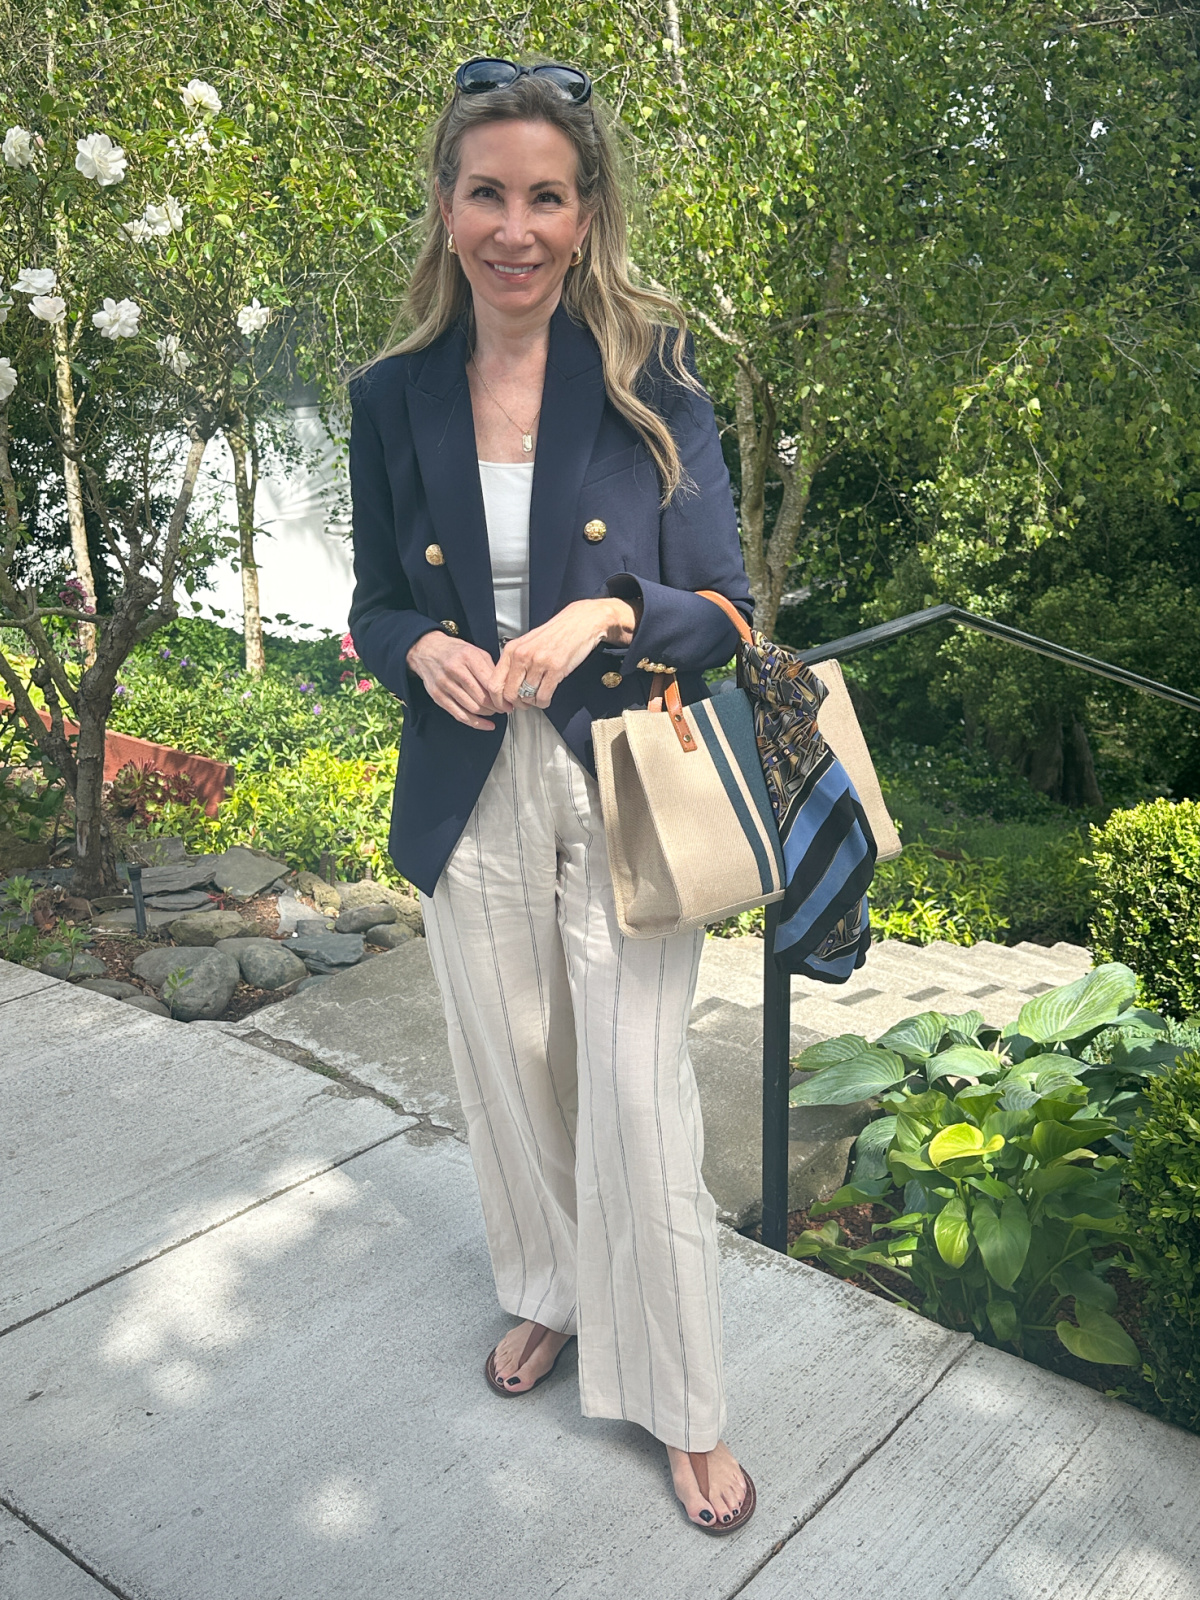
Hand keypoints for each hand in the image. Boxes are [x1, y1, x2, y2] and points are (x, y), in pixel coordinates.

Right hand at [406, 631, 502, 729]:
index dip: (502, 696)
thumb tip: (505, 686)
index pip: (490, 683)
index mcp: (467, 657)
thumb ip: (490, 667)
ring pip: (472, 707)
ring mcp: (445, 684)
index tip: (509, 701)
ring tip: (494, 711)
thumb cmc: (453, 650)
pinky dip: (476, 723)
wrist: (426, 650)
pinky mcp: (438, 696)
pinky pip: (459, 715)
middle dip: (496, 706)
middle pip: (482, 697)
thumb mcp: (475, 651)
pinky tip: (486, 724)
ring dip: (487, 713)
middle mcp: (455, 670)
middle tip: (504, 708)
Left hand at [490, 598, 636, 711]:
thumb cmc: (555, 633)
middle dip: (516, 704)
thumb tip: (506, 686)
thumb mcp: (527, 644)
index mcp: (512, 649)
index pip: (494, 683)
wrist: (579, 623)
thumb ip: (515, 662)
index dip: (498, 700)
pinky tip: (546, 697)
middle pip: (509, 694)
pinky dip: (543, 702)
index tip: (504, 705)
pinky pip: (543, 696)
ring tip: (537, 697)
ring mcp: (539, 662)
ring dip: (532, 702)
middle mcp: (523, 655)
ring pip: (527, 697)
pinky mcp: (555, 669)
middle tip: (522, 705)